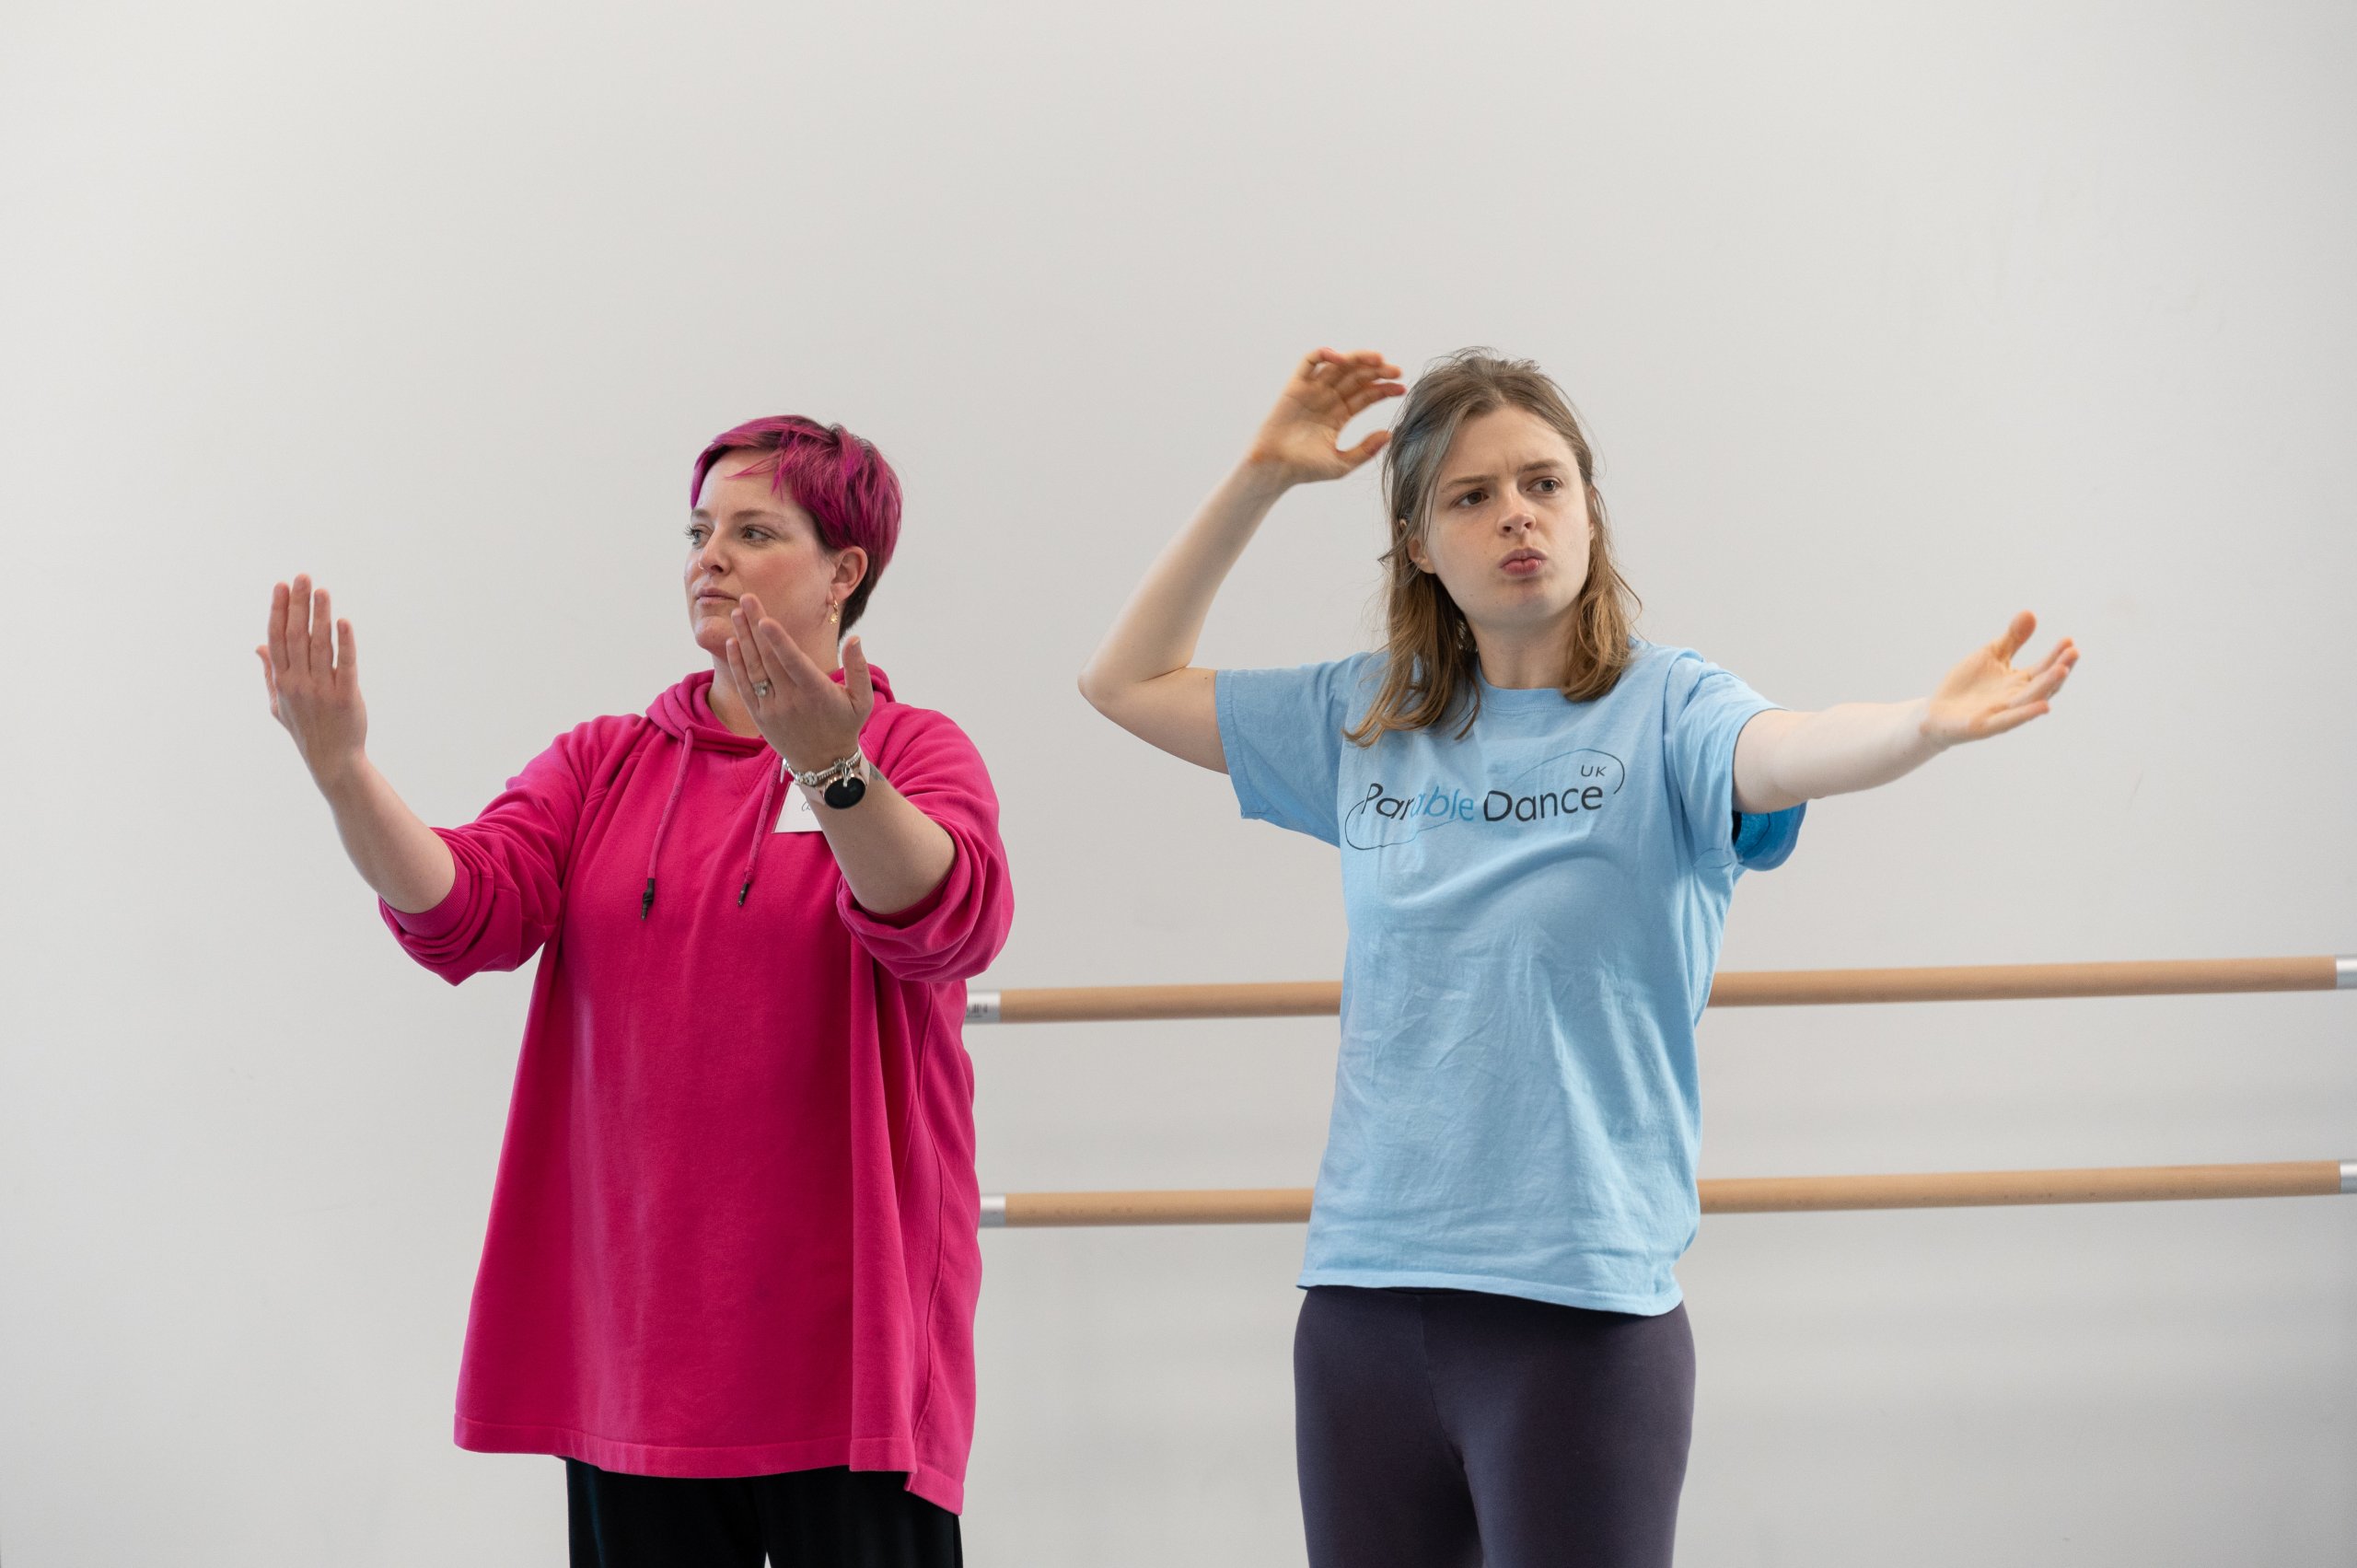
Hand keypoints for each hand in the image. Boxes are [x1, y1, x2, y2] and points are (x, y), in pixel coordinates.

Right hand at [258, 574, 367, 783]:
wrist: (332, 760)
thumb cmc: (305, 729)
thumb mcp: (279, 703)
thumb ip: (270, 673)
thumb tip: (259, 645)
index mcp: (282, 681)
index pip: (277, 638)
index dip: (278, 611)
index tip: (281, 586)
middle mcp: (299, 683)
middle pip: (296, 636)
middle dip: (297, 604)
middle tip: (302, 578)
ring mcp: (322, 689)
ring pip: (319, 645)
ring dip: (319, 615)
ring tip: (321, 591)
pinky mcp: (346, 696)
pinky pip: (345, 664)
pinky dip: (345, 642)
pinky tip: (343, 622)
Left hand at [724, 592, 872, 771]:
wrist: (823, 763)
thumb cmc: (845, 725)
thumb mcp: (862, 700)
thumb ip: (859, 669)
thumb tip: (856, 639)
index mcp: (816, 693)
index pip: (793, 663)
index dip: (778, 641)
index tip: (765, 619)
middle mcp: (791, 701)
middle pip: (769, 658)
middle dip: (756, 626)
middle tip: (747, 597)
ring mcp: (772, 709)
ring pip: (754, 669)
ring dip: (743, 639)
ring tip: (737, 612)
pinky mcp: (760, 716)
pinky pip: (745, 686)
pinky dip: (737, 664)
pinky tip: (733, 642)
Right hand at [1243, 348, 1405, 485]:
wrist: (1275, 469)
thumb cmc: (1305, 469)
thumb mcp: (1342, 464)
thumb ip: (1366, 450)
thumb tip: (1389, 434)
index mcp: (1338, 415)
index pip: (1366, 395)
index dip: (1384, 390)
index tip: (1402, 388)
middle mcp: (1327, 399)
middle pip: (1356, 377)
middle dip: (1377, 371)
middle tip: (1396, 370)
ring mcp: (1311, 391)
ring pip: (1338, 366)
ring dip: (1357, 359)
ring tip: (1377, 359)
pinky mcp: (1295, 386)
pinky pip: (1308, 362)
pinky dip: (1322, 354)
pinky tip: (1340, 357)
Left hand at [1922, 611, 2078, 746]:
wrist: (1937, 711)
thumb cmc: (1968, 684)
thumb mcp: (1991, 655)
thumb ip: (2012, 639)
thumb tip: (2030, 613)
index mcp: (2020, 682)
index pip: (2044, 668)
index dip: (2057, 656)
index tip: (2069, 641)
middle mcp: (2016, 698)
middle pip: (2043, 684)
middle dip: (2058, 669)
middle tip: (2073, 652)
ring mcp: (2002, 713)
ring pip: (2030, 701)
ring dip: (2047, 686)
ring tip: (2062, 670)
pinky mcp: (1985, 726)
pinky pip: (2008, 721)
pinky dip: (2026, 714)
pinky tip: (2044, 707)